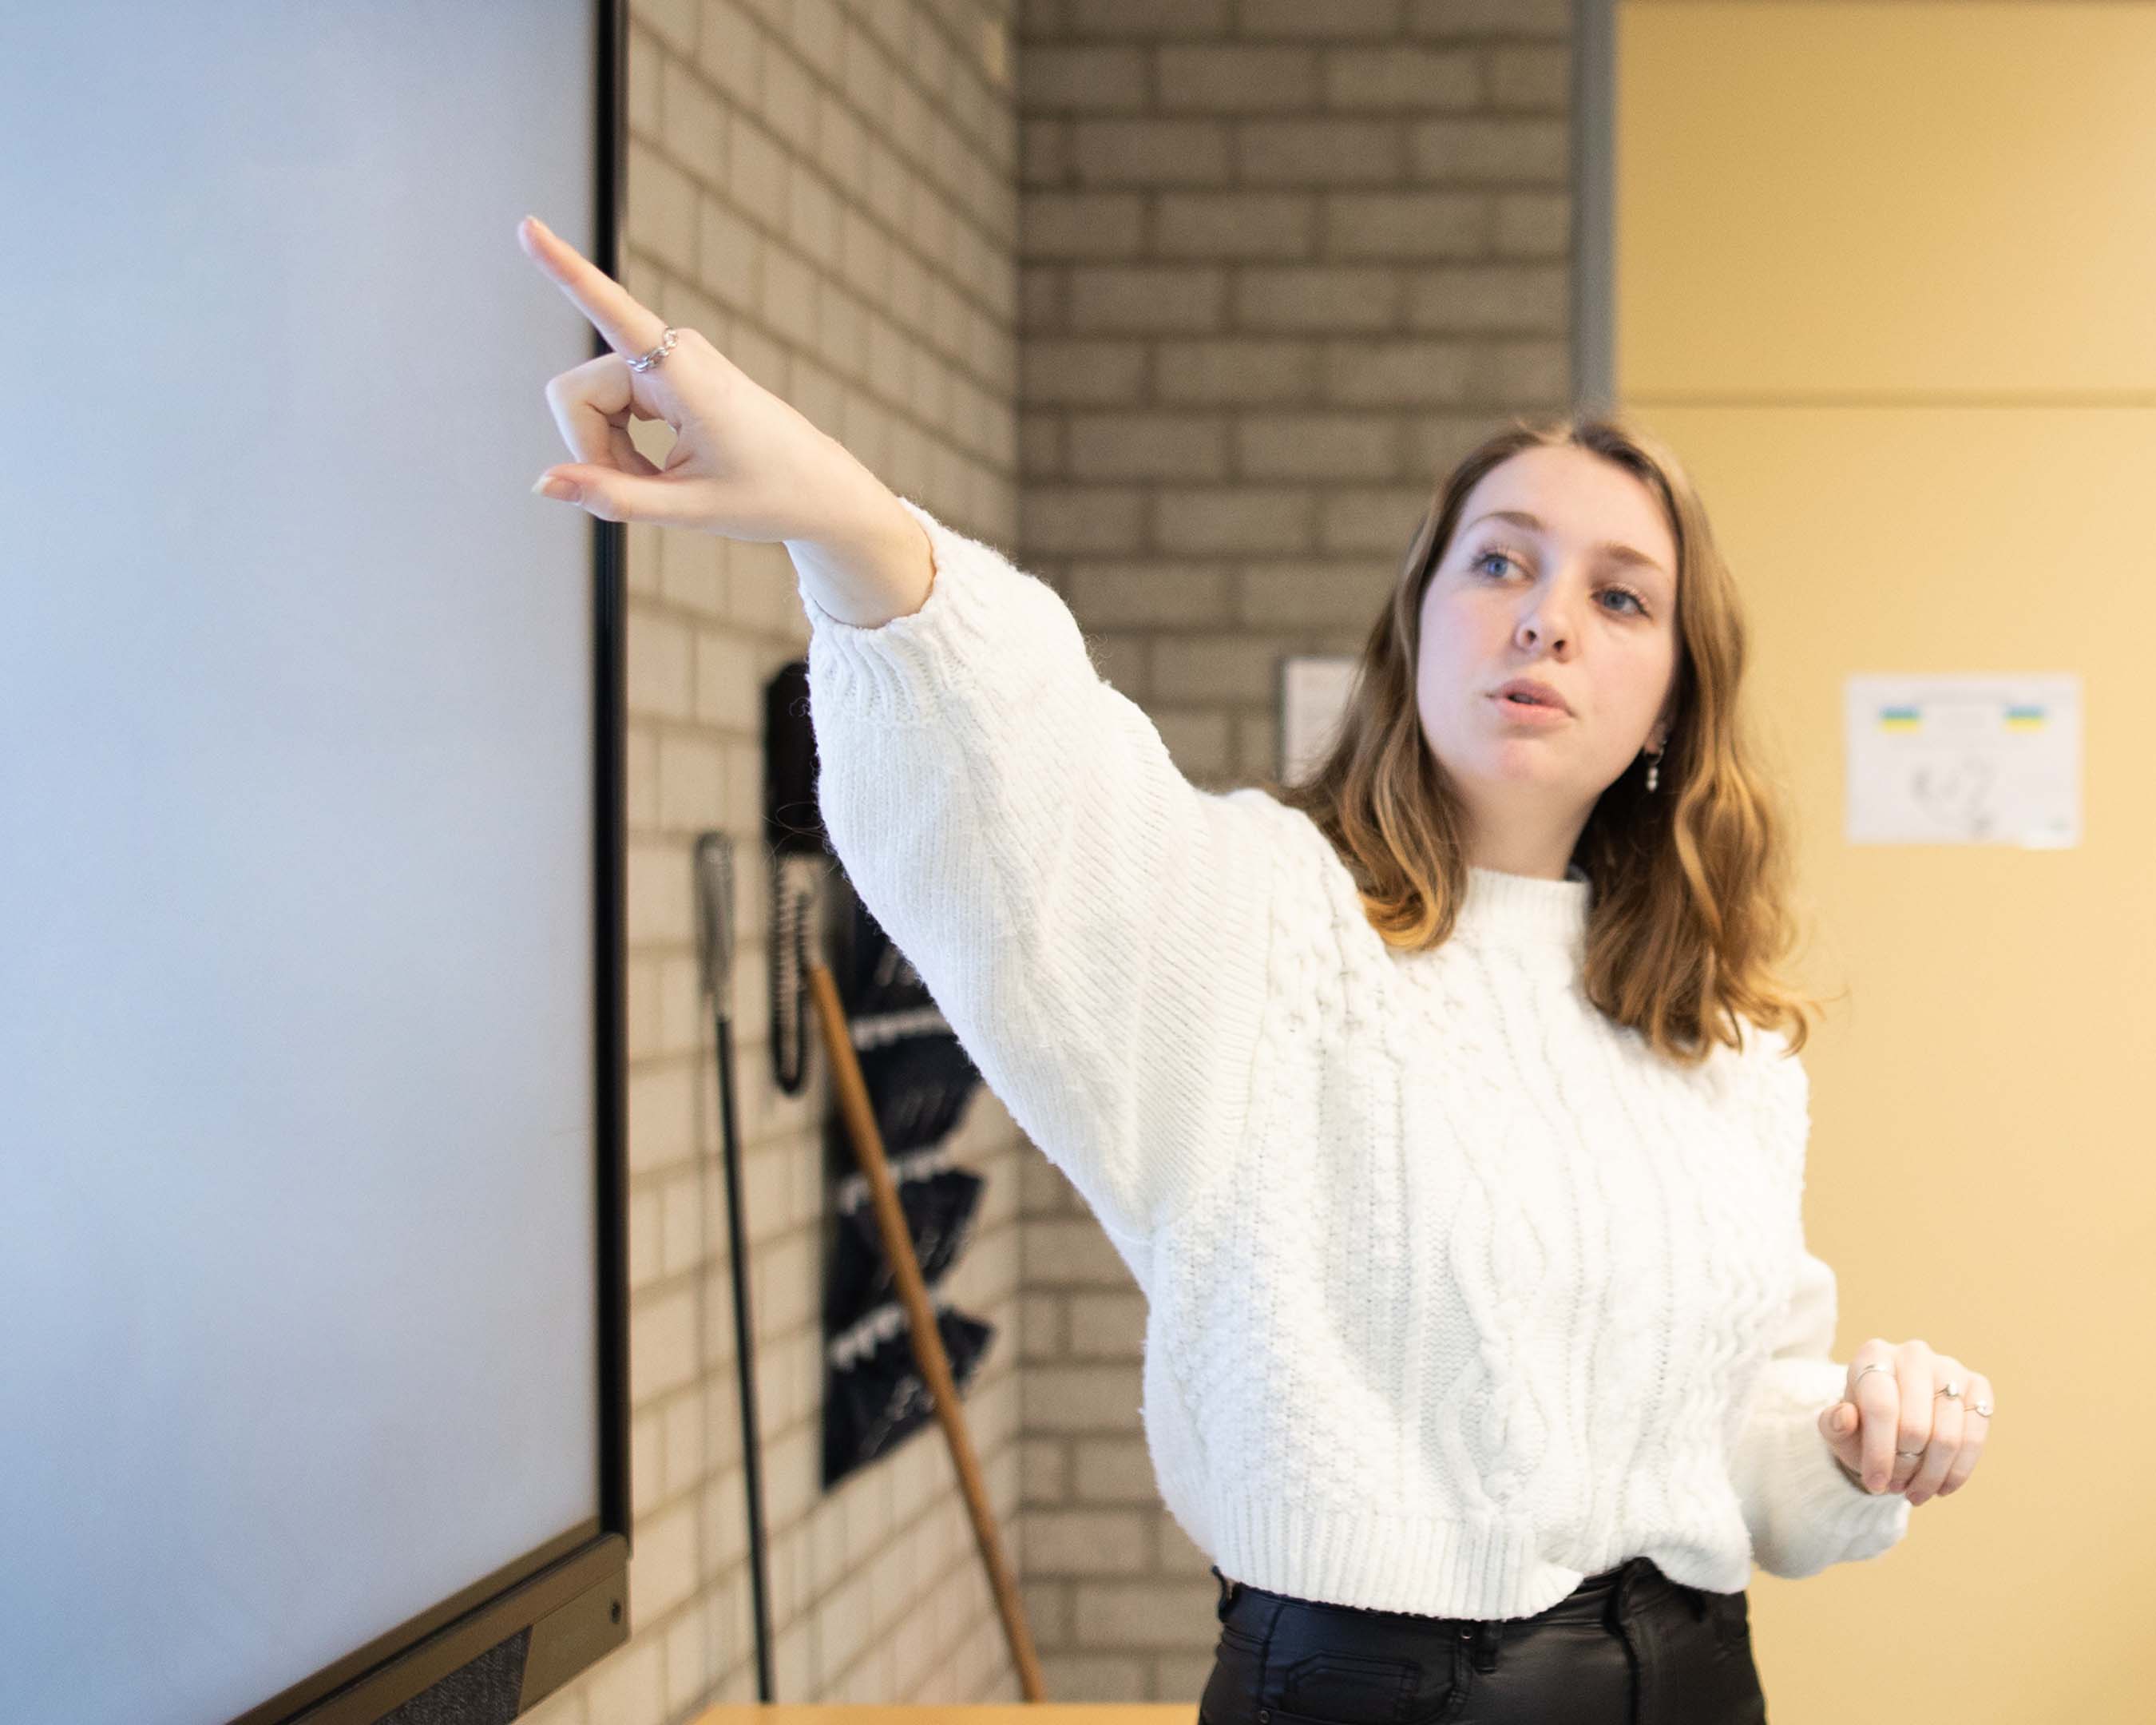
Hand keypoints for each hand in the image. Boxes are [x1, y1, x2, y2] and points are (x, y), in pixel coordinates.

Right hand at [516, 214, 897, 544]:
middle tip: (645, 489)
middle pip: (577, 394)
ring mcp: (666, 360)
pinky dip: (624, 447)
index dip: (563, 269)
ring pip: (591, 404)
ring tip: (664, 481)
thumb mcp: (688, 507)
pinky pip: (612, 407)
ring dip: (611, 452)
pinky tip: (661, 468)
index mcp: (682, 371)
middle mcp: (670, 352)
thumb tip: (542, 484)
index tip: (528, 225)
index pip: (608, 309)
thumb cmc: (768, 496)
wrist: (819, 490)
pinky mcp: (665, 375)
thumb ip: (612, 495)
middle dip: (594, 449)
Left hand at [1817, 1338, 1991, 1505]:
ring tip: (1914, 1492)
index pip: (1881, 1408)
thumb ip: (1833, 1424)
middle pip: (1916, 1426)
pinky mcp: (1978, 1387)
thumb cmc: (1861, 1424)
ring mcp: (1950, 1368)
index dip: (1879, 1453)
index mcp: (1874, 1354)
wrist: (1892, 1419)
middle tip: (1893, 1487)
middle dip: (1904, 1467)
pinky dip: (1958, 1471)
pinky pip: (1975, 1437)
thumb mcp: (1839, 1428)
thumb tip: (1845, 1416)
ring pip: (1948, 1437)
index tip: (1875, 1484)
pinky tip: (1940, 1487)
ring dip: (1930, 1475)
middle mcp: (1914, 1353)